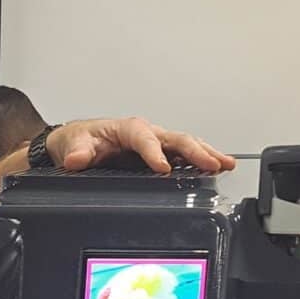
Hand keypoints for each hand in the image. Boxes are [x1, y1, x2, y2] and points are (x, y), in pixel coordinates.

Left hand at [47, 117, 234, 175]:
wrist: (78, 144)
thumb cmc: (80, 140)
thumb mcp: (73, 144)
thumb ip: (77, 151)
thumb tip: (77, 158)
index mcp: (127, 128)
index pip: (144, 138)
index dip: (154, 153)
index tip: (162, 168)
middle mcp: (146, 133)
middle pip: (176, 138)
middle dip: (196, 151)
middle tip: (213, 163)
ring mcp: (156, 144)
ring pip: (186, 145)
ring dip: (207, 154)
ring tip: (226, 164)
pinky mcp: (160, 155)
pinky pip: (184, 156)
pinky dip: (201, 162)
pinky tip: (216, 169)